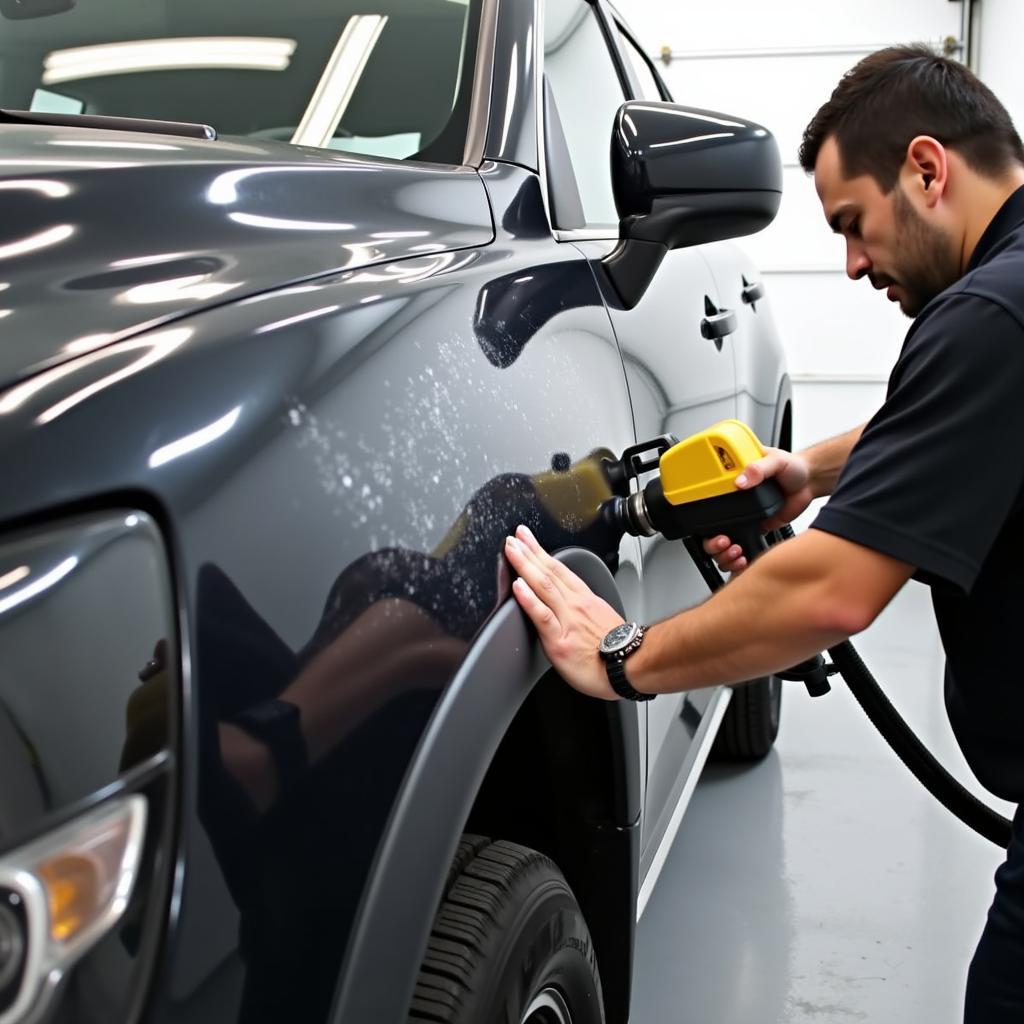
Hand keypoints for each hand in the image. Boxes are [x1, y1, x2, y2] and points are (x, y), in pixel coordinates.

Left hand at [504, 524, 623, 699]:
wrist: (631, 667)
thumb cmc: (618, 649)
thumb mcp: (601, 618)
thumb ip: (583, 609)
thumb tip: (570, 604)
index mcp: (584, 599)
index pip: (559, 568)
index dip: (541, 552)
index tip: (527, 539)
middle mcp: (574, 604)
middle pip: (549, 571)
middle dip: (529, 551)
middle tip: (514, 536)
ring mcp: (566, 620)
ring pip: (543, 586)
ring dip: (525, 564)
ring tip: (511, 550)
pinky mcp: (558, 640)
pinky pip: (541, 615)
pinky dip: (528, 598)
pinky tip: (518, 585)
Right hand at [703, 447, 812, 573]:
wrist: (810, 482)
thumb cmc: (791, 466)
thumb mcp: (775, 459)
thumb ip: (759, 468)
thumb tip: (741, 481)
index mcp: (730, 478)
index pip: (705, 496)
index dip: (700, 512)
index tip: (707, 520)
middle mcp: (732, 499)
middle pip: (709, 526)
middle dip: (710, 541)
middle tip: (722, 541)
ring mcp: (743, 515)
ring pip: (721, 540)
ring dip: (722, 552)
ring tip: (733, 550)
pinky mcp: (755, 527)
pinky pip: (741, 543)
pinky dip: (738, 556)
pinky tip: (743, 556)